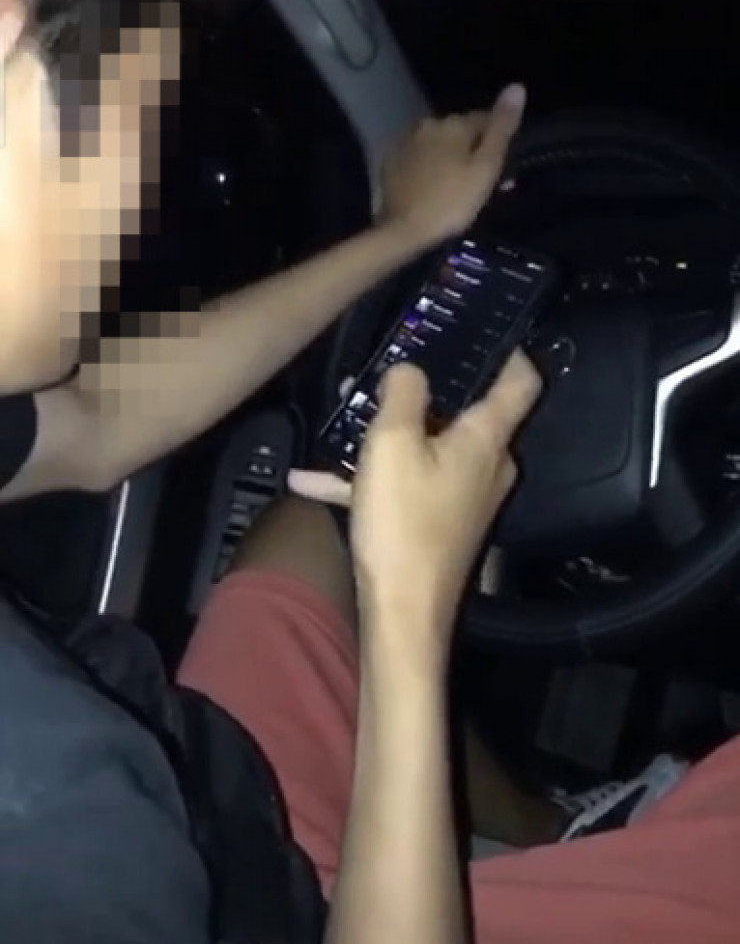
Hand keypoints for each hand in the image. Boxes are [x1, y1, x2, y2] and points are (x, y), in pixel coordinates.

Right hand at [289, 351, 540, 670]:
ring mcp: (466, 498)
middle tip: (389, 370)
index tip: (486, 329)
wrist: (403, 613)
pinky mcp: (441, 525)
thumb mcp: (393, 443)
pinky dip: (370, 480)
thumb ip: (403, 394)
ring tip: (343, 417)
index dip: (510, 350)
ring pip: (429, 449)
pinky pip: (407, 487)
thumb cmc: (404, 522)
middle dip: (426, 391)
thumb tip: (410, 369)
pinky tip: (311, 481)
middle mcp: (487, 466)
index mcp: (487, 439)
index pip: (521, 381)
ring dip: (388, 435)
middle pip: (466, 413)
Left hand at [377, 83, 526, 250]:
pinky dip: (428, 167)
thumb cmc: (452, 202)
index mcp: (453, 123)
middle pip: (459, 133)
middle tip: (481, 184)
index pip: (485, 120)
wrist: (404, 231)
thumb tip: (517, 87)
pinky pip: (418, 158)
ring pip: (438, 145)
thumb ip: (501, 127)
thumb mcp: (485, 167)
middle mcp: (427, 124)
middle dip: (472, 151)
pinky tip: (433, 188)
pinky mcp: (390, 162)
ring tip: (457, 188)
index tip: (503, 168)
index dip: (498, 142)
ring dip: (449, 158)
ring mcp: (405, 142)